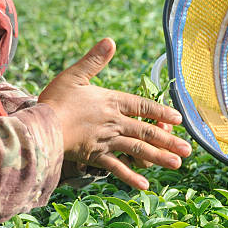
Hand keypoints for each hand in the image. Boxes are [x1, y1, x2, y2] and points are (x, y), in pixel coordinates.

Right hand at [38, 38, 191, 189]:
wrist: (39, 127)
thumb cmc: (55, 100)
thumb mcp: (75, 75)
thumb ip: (94, 60)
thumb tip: (110, 41)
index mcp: (112, 102)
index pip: (143, 106)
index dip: (162, 111)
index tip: (179, 119)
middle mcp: (114, 122)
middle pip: (147, 131)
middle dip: (169, 140)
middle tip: (189, 150)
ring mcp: (106, 141)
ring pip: (138, 150)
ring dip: (159, 157)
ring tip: (177, 164)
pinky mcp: (95, 157)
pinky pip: (117, 168)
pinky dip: (131, 177)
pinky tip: (145, 186)